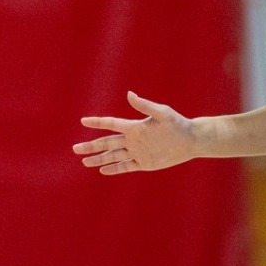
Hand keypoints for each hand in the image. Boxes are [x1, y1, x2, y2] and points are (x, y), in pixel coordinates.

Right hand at [73, 92, 196, 173]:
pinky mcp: (144, 163)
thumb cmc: (178, 123)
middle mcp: (133, 139)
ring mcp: (137, 152)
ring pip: (113, 156)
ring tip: (84, 161)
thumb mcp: (162, 113)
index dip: (97, 123)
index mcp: (134, 127)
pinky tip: (103, 170)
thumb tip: (129, 94)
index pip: (111, 124)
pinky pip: (126, 166)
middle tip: (75, 149)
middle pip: (107, 143)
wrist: (191, 140)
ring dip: (99, 159)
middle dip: (91, 146)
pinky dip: (114, 169)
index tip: (83, 121)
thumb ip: (144, 105)